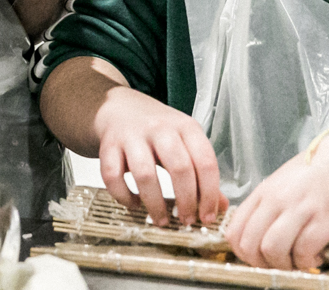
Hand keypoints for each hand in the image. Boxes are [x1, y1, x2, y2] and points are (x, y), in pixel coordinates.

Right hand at [93, 85, 227, 226]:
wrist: (118, 108)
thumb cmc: (156, 130)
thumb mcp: (185, 142)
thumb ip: (202, 172)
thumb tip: (220, 207)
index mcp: (186, 127)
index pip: (205, 161)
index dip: (209, 194)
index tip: (207, 216)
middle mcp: (160, 128)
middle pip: (179, 168)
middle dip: (186, 201)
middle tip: (186, 221)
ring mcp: (132, 136)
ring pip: (145, 175)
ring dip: (155, 204)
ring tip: (161, 220)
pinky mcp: (108, 146)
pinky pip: (113, 177)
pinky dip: (124, 197)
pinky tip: (134, 204)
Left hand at [224, 134, 328, 270]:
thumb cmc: (309, 174)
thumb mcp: (277, 184)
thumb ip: (262, 208)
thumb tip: (252, 239)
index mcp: (263, 193)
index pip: (234, 232)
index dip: (242, 253)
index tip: (255, 258)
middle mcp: (277, 200)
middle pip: (250, 245)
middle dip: (260, 264)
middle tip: (275, 264)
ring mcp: (300, 210)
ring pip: (273, 250)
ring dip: (283, 265)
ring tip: (296, 261)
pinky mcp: (324, 221)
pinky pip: (304, 252)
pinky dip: (306, 262)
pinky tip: (314, 255)